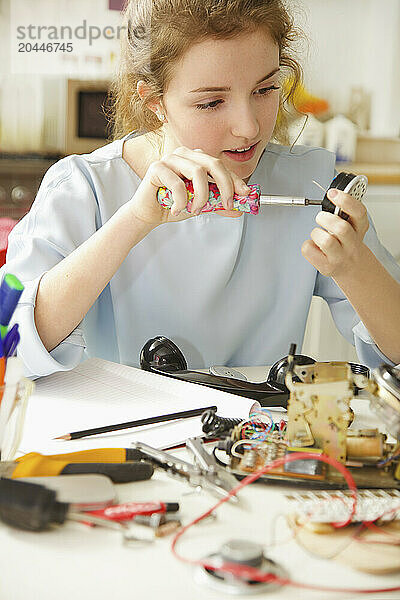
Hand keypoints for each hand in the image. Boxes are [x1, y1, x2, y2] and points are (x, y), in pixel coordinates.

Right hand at [129, 146, 250, 225]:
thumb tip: (239, 210)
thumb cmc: (174, 204)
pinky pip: (178, 184)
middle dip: (225, 186)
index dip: (235, 180)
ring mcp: (170, 159)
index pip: (221, 166)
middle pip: (214, 163)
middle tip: (226, 204)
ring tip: (195, 210)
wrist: (149, 214)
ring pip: (197, 173)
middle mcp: (184, 154)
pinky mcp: (157, 168)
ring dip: (201, 197)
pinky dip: (182, 202)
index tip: (245, 194)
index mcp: (196, 159)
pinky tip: (177, 210)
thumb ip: (218, 205)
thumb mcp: (201, 206)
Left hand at [301, 188, 368, 277]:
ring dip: (316, 233)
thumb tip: (332, 196)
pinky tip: (314, 245)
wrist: (353, 268)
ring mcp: (340, 257)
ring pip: (326, 241)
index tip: (333, 193)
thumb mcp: (353, 225)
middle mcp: (352, 244)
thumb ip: (345, 212)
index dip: (345, 200)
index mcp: (360, 228)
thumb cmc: (348, 243)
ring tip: (319, 234)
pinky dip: (308, 244)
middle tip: (321, 217)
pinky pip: (309, 250)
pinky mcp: (326, 266)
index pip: (358, 212)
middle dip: (325, 218)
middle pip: (341, 228)